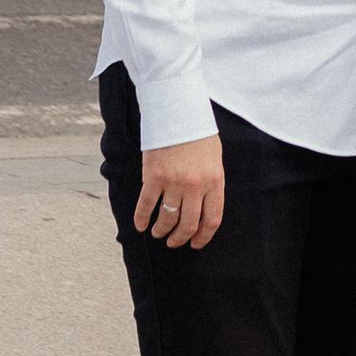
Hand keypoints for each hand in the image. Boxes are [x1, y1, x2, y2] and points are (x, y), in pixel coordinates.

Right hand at [135, 131, 225, 250]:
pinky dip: (142, 219)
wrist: (178, 111)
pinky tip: (140, 226)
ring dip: (161, 230)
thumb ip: (211, 183)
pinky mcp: (154, 176)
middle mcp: (195, 186)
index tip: (195, 244)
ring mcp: (174, 182)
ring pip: (167, 218)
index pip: (211, 219)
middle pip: (188, 224)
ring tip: (158, 233)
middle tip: (173, 242)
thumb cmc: (198, 134)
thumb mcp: (214, 159)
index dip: (203, 237)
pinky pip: (146, 205)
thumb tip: (204, 206)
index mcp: (214, 181)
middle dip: (180, 238)